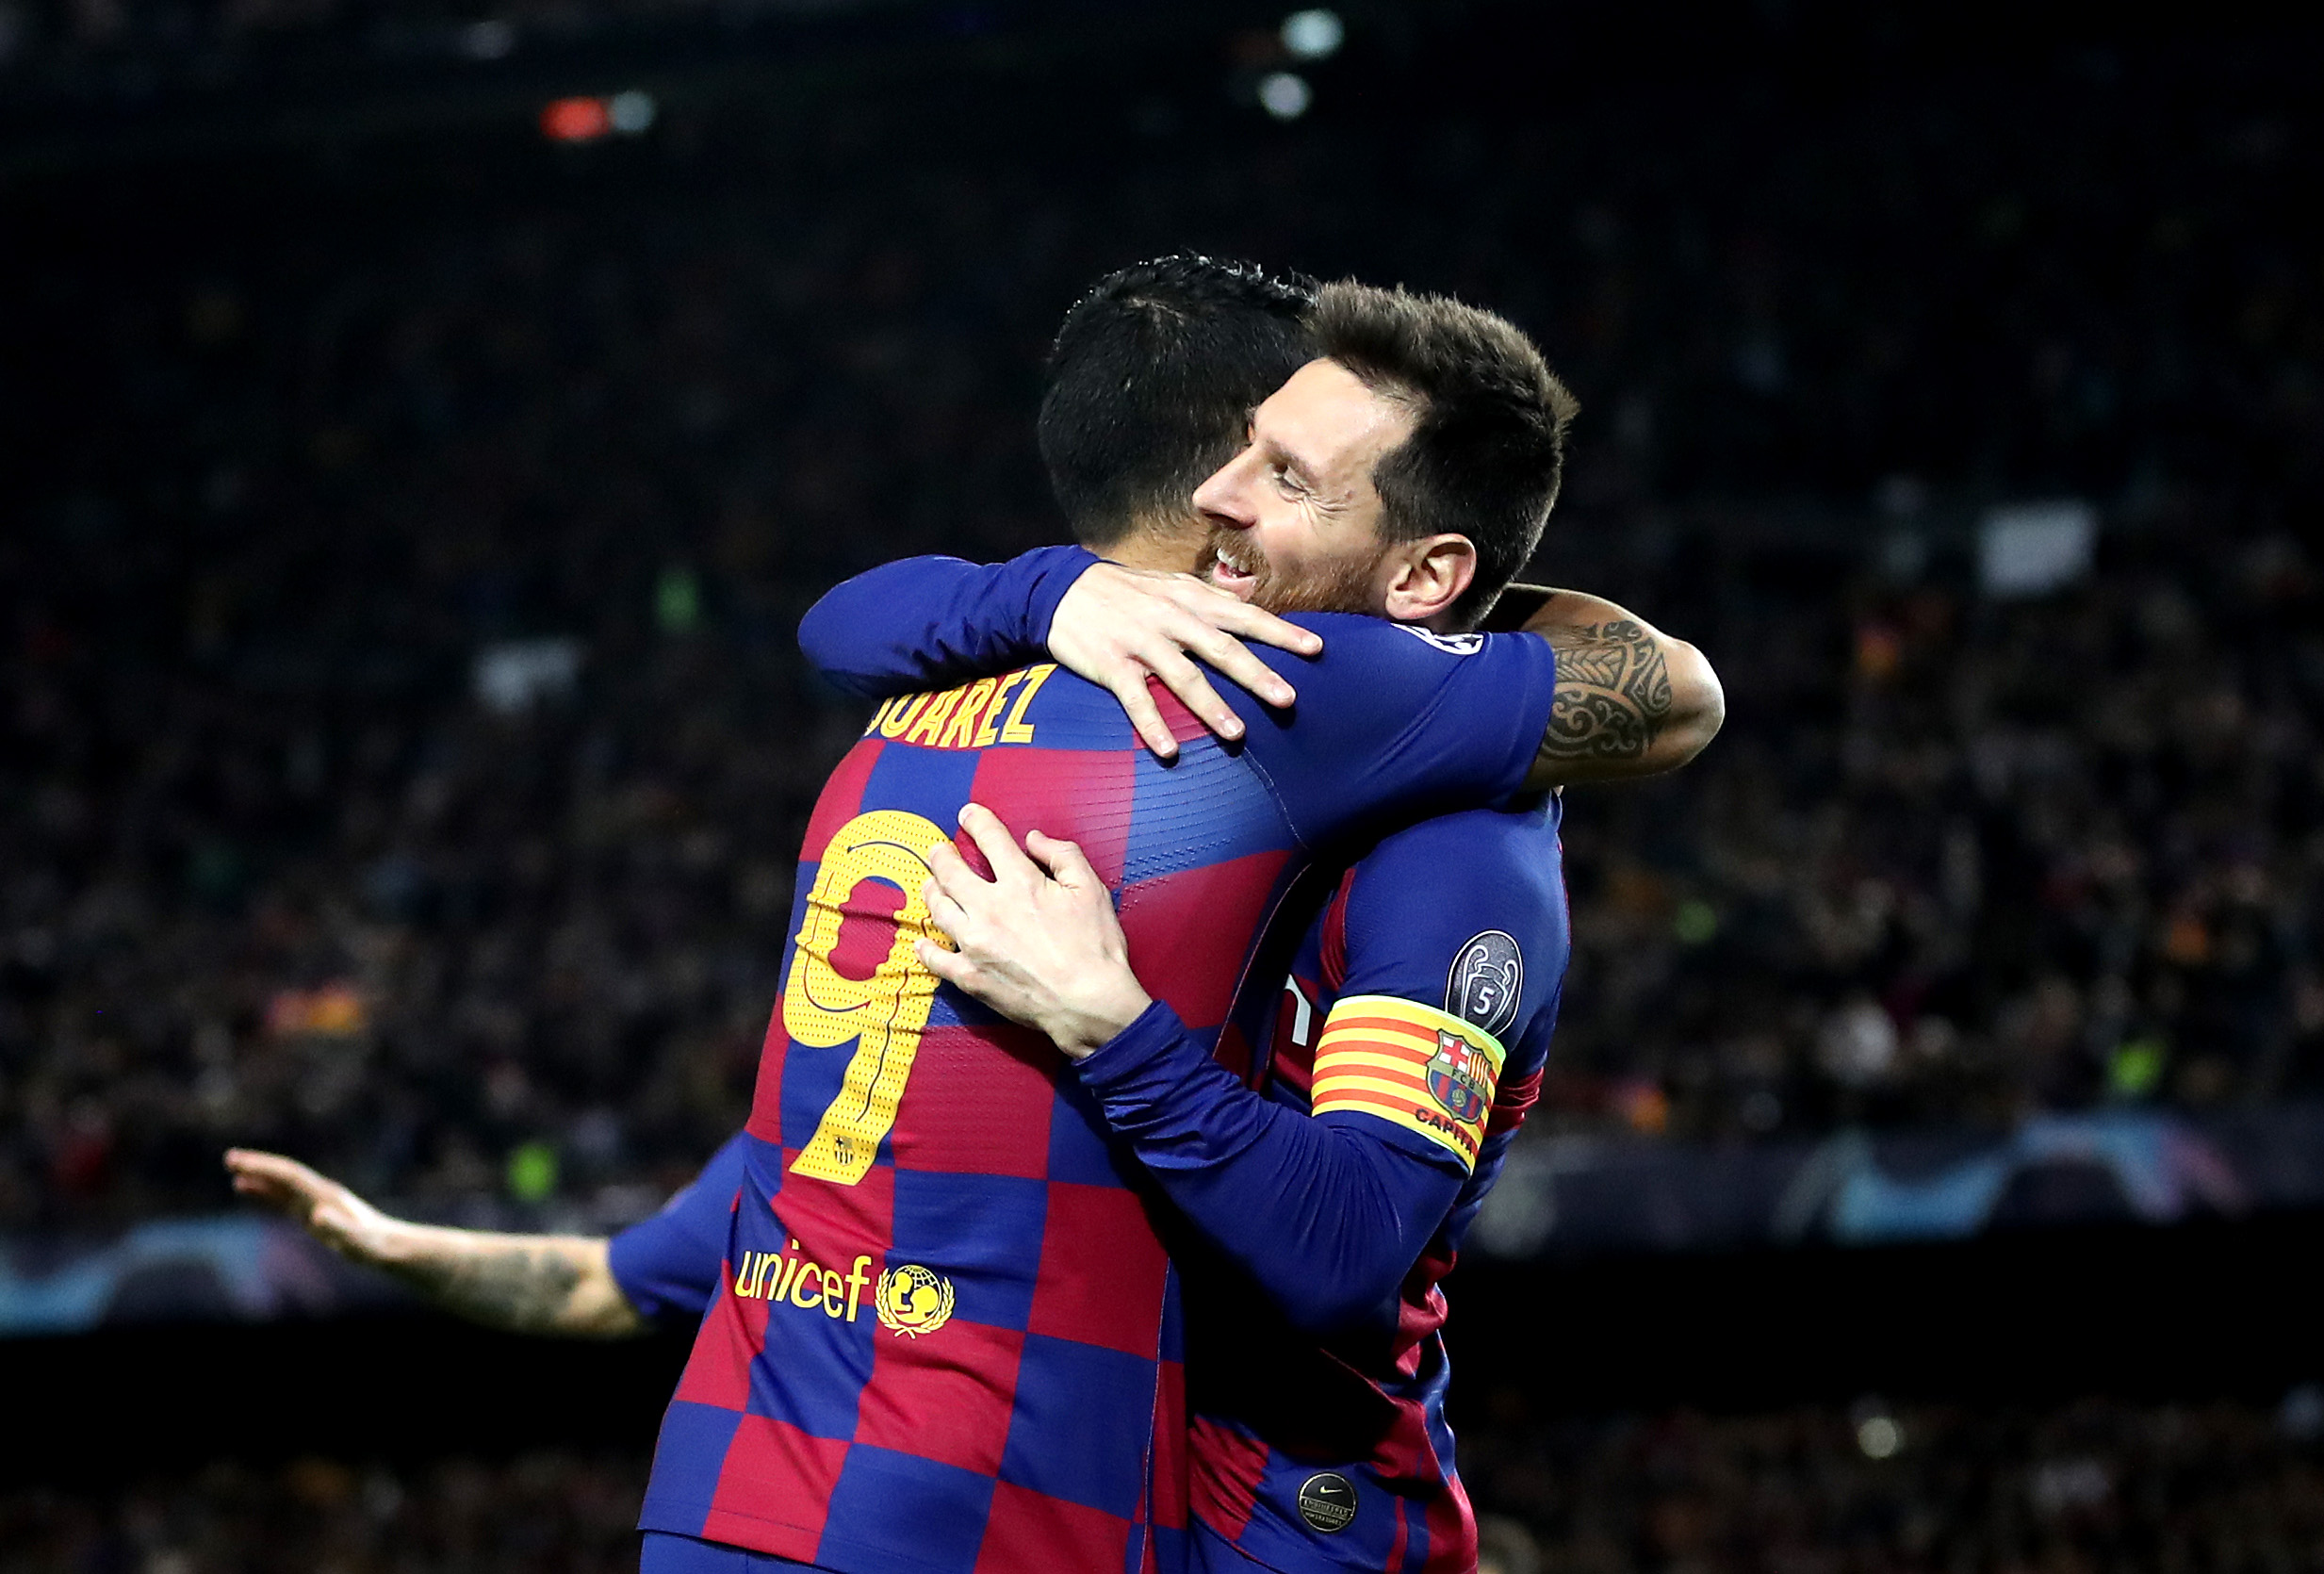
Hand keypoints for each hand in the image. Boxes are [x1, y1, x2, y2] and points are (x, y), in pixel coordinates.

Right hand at [225, 1148, 407, 1265]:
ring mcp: (314, 1200)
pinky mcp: (311, 1212)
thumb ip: (339, 1228)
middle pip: (283, 1174)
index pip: (289, 1176)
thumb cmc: (372, 1245)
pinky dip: (264, 1191)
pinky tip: (247, 1188)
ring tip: (232, 1168)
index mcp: (324, 1195)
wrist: (388, 1245)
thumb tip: (317, 1215)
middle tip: (229, 1158)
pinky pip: (282, 1198)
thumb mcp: (355, 1240)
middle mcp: (318, 1192)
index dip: (264, 1168)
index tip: (240, 1163)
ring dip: (258, 1175)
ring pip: (281, 1183)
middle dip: (258, 1165)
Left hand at [915, 803, 1152, 1058]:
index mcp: (1020, 883)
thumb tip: (1033, 839)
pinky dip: (926, 948)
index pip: (990, 839)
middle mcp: (990, 908)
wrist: (1088, 1004)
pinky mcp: (970, 976)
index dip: (977, 821)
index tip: (968, 814)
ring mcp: (975, 944)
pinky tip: (921, 942)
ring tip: (929, 884)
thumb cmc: (1095, 948)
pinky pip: (937, 959)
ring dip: (930, 891)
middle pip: (950, 872)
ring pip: (938, 909)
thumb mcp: (1091, 889)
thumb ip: (1062, 854)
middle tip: (937, 849)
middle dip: (940, 855)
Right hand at [1047, 561, 1322, 758]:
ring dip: (1211, 706)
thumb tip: (1250, 603)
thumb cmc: (1124, 591)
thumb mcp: (1169, 584)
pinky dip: (1151, 725)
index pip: (1244, 616)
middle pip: (1221, 648)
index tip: (1315, 648)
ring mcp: (1139, 642)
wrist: (1059, 589)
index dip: (1280, 632)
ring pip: (1182, 676)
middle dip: (1256, 674)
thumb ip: (1209, 597)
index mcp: (1189, 599)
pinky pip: (1134, 699)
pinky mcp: (1110, 664)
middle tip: (1288, 699)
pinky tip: (1169, 752)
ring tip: (1237, 734)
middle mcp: (1170, 619)